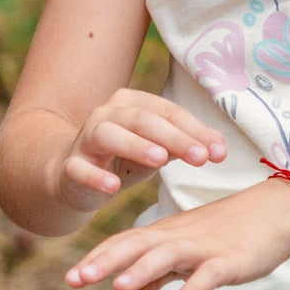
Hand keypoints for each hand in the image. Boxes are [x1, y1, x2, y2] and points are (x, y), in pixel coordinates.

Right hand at [53, 89, 227, 212]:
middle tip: (200, 157)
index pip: (168, 112)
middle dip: (174, 137)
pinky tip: (112, 186)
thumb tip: (219, 148)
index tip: (219, 152)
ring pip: (108, 134)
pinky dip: (95, 176)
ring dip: (135, 145)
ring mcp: (85, 138)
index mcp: (131, 103)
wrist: (76, 177)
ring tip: (160, 160)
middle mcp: (106, 114)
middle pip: (142, 119)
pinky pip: (80, 168)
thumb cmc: (125, 158)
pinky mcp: (71, 165)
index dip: (195, 130)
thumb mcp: (158, 150)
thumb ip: (186, 145)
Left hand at [67, 179, 289, 289]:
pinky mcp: (231, 260)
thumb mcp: (185, 256)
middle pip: (135, 246)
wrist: (279, 209)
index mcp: (165, 235)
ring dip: (142, 271)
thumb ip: (151, 278)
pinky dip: (194, 288)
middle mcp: (178, 238)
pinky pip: (209, 274)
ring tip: (117, 287)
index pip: (124, 244)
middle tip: (74, 279)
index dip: (97, 259)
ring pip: (167, 256)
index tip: (69, 279)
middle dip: (104, 262)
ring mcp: (204, 248)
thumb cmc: (228, 233)